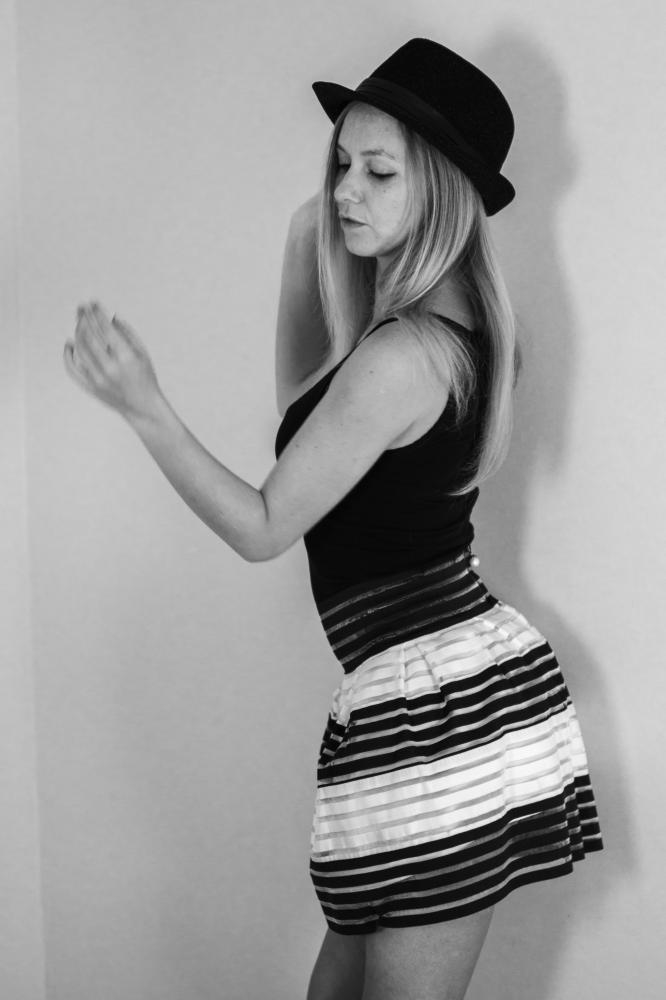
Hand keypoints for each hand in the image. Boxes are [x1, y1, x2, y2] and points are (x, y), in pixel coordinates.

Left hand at [64, 301, 162, 421]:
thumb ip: (128, 333)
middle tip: (81, 308)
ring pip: (80, 350)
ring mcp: (98, 379)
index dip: (98, 314)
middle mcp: (110, 368)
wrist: (142, 407)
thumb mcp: (143, 353)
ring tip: (78, 322)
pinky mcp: (91, 388)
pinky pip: (73, 369)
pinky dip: (68, 355)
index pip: (106, 329)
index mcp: (126, 357)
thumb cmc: (145, 377)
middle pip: (90, 336)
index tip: (93, 303)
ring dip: (77, 333)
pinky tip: (69, 344)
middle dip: (84, 319)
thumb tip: (110, 317)